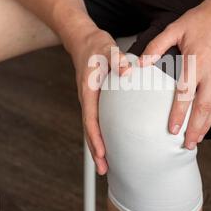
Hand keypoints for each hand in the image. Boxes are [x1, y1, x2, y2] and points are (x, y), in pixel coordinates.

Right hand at [66, 23, 129, 174]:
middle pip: (90, 130)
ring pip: (92, 128)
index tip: (102, 153)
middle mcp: (87, 99)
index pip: (91, 119)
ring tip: (106, 164)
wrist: (84, 41)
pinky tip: (109, 143)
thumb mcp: (107, 50)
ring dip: (98, 146)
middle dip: (96, 151)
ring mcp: (90, 101)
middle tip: (104, 170)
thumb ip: (117, 60)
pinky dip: (100, 135)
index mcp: (89, 91)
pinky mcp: (95, 100)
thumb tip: (127, 72)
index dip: (96, 138)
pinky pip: (96, 121)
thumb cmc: (96, 46)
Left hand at [139, 1, 210, 149]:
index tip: (173, 130)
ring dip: (207, 125)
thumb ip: (156, 46)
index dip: (179, 114)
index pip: (186, 95)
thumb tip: (141, 63)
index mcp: (197, 62)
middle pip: (204, 108)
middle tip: (187, 145)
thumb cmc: (201, 20)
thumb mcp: (175, 29)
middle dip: (195, 129)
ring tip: (197, 139)